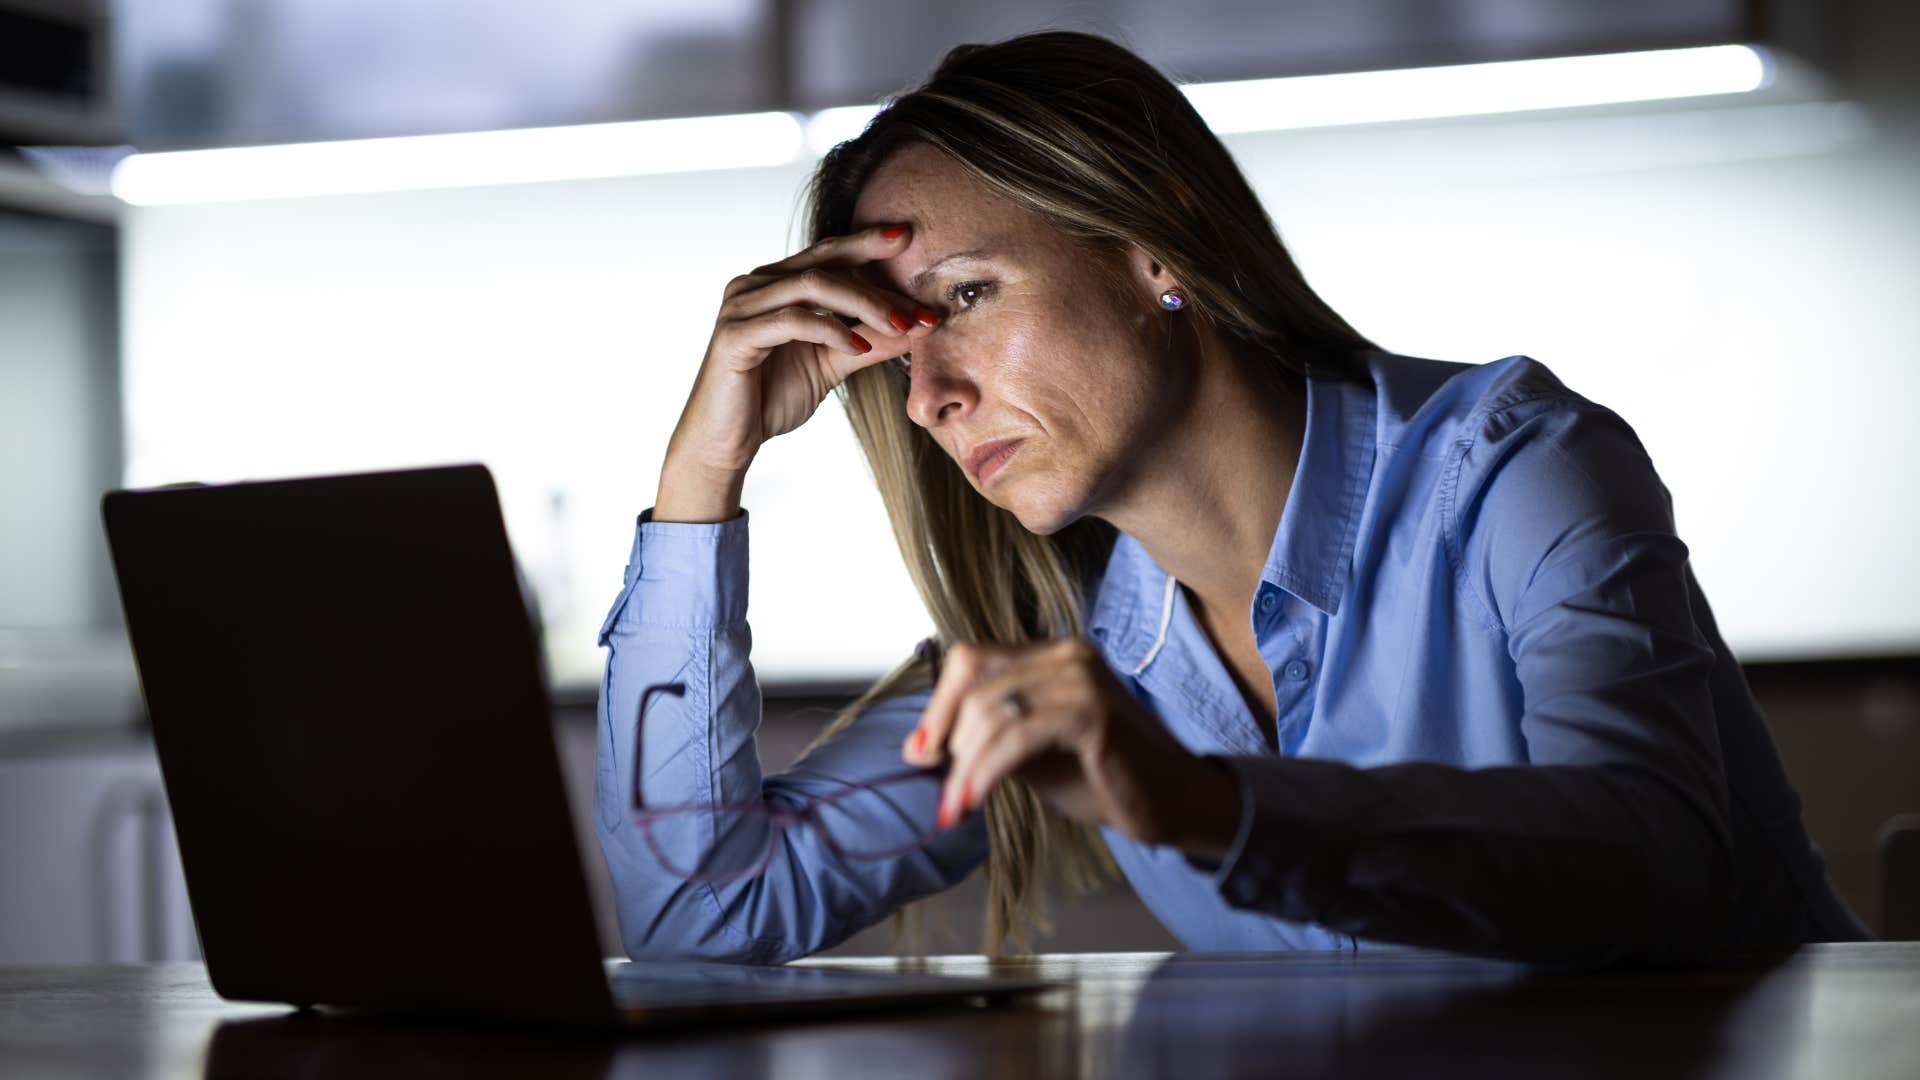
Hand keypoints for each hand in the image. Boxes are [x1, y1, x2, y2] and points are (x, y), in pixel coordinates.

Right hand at [659, 223, 939, 491]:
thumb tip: (918, 325)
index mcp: (774, 283)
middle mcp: (754, 285)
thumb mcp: (832, 365)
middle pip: (825, 263)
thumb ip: (870, 341)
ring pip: (812, 286)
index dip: (869, 245)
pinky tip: (858, 348)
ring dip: (863, 305)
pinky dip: (831, 331)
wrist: (725, 443)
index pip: (828, 253)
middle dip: (877, 282)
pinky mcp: (735, 335)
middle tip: (919, 305)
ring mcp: (741, 306)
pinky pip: (793, 321)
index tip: (910, 241)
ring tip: (899, 327)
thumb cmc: (770, 399)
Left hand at [902, 638, 1243, 859]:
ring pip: (990, 712)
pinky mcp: (1091, 712)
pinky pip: (1015, 738)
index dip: (938, 706)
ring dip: (963, 768)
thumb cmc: (1106, 778)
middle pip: (973, 681)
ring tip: (955, 809)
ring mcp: (1081, 678)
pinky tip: (972, 803)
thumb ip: (985, 741)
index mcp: (1053, 655)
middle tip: (943, 795)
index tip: (922, 754)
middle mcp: (1067, 653)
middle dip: (946, 741)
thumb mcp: (1032, 755)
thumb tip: (919, 748)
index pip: (971, 660)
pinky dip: (985, 773)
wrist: (1176, 805)